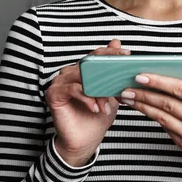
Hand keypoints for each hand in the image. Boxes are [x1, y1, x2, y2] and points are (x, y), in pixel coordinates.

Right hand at [45, 39, 129, 165]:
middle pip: (90, 64)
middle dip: (108, 72)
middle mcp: (70, 72)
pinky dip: (87, 98)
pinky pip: (73, 89)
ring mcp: (61, 82)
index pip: (97, 54)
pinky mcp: (54, 94)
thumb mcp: (112, 92)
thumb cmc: (98, 115)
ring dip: (99, 91)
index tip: (127, 54)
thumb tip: (117, 42)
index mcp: (83, 69)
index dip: (112, 52)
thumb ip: (114, 71)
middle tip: (121, 78)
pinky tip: (96, 108)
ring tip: (108, 105)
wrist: (86, 139)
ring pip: (83, 77)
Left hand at [121, 57, 181, 156]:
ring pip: (162, 117)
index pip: (181, 90)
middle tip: (128, 87)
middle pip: (167, 104)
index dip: (160, 82)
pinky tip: (142, 107)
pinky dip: (151, 116)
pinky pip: (164, 127)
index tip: (142, 76)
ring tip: (129, 97)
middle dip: (145, 94)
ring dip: (143, 106)